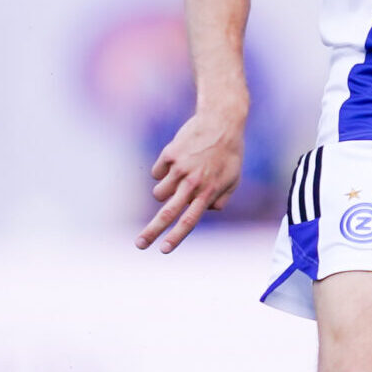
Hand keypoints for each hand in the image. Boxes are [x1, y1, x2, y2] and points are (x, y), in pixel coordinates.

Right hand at [137, 108, 244, 252]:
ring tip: (181, 176)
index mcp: (208, 191)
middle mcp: (192, 182)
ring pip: (158, 193)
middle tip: (139, 245)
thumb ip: (220, 199)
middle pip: (166, 213)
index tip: (163, 250)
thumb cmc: (229, 153)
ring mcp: (179, 168)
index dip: (176, 237)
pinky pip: (156, 173)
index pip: (189, 220)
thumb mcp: (233, 179)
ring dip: (163, 192)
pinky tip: (178, 158)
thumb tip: (205, 211)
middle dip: (151, 232)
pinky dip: (163, 171)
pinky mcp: (168, 155)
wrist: (221, 121)